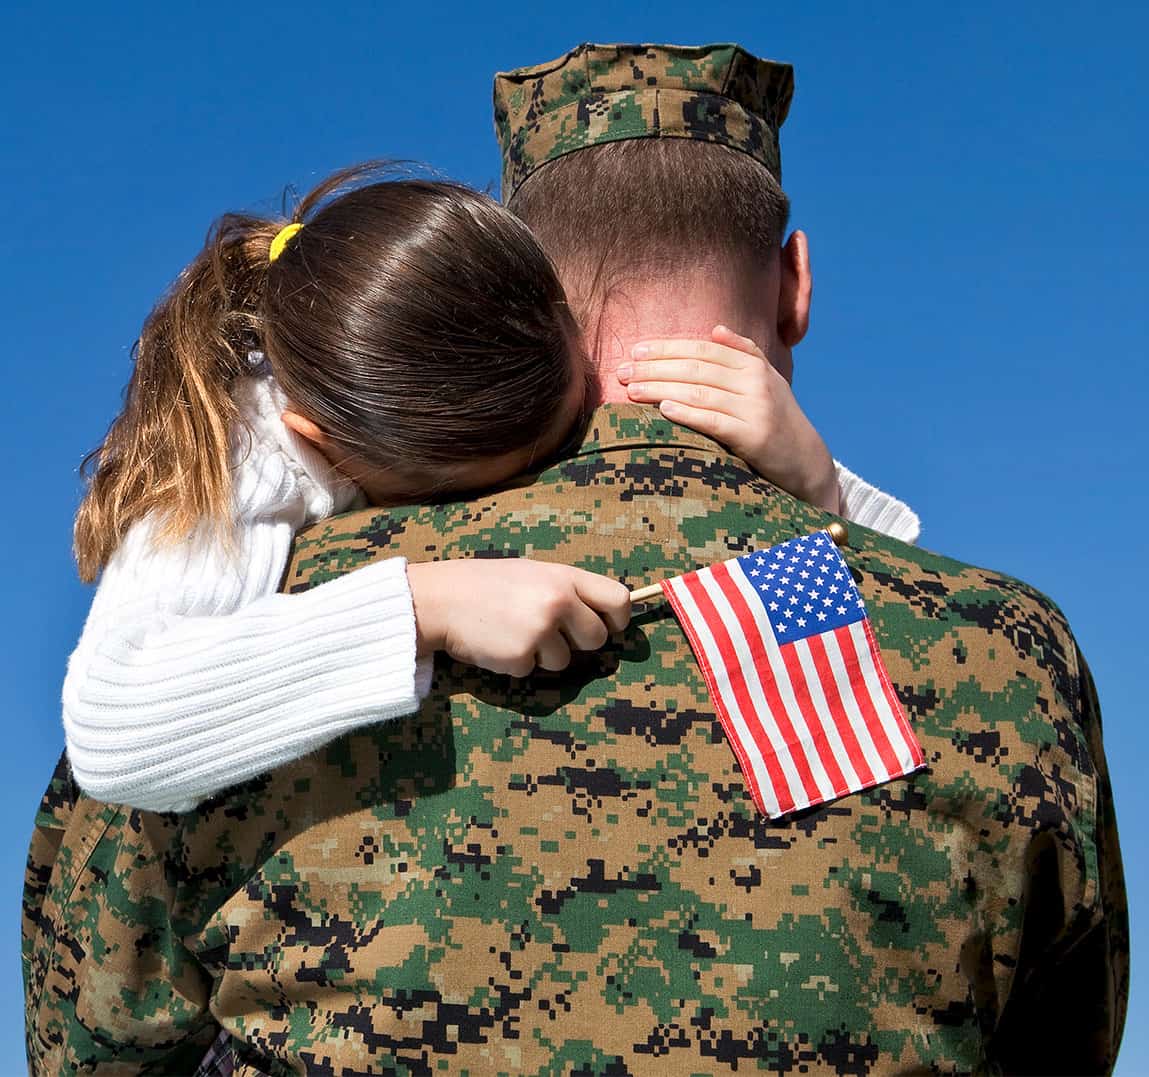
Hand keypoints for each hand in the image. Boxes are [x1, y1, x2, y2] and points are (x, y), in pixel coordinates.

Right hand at [407, 559, 630, 676]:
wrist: (441, 599)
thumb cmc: (488, 584)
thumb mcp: (533, 573)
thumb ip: (567, 590)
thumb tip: (605, 616)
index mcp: (564, 577)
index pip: (618, 600)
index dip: (618, 619)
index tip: (609, 626)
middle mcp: (558, 602)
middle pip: (597, 638)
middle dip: (578, 642)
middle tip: (549, 633)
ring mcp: (541, 630)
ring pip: (565, 661)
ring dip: (544, 655)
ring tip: (515, 632)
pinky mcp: (522, 656)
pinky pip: (534, 670)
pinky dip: (518, 664)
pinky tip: (499, 643)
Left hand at [617, 325, 840, 513]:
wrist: (806, 460)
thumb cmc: (777, 418)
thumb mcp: (767, 380)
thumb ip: (743, 352)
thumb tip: (715, 329)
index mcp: (753, 365)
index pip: (703, 350)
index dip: (667, 347)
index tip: (636, 350)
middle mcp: (755, 382)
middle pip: (696, 368)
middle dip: (655, 368)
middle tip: (623, 371)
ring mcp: (755, 409)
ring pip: (700, 392)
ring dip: (661, 389)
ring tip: (632, 390)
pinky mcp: (754, 437)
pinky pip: (714, 422)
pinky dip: (688, 413)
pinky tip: (664, 409)